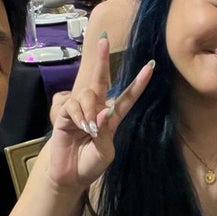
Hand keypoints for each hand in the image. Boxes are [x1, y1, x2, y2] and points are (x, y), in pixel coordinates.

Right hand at [47, 33, 153, 191]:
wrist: (70, 176)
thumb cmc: (90, 165)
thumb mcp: (104, 153)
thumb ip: (104, 134)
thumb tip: (102, 113)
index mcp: (113, 118)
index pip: (128, 97)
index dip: (139, 82)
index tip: (151, 65)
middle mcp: (97, 109)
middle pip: (101, 80)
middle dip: (102, 59)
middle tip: (103, 39)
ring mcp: (81, 110)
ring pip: (87, 94)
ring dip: (89, 109)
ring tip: (88, 128)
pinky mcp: (65, 115)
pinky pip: (72, 105)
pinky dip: (78, 115)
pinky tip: (79, 126)